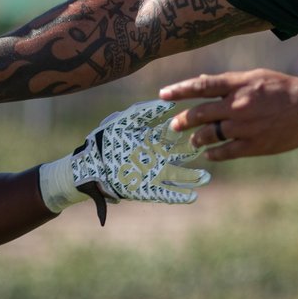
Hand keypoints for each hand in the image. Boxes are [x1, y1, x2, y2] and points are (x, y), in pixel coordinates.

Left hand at [67, 99, 209, 223]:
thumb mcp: (125, 121)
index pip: (175, 135)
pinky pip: (166, 194)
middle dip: (194, 154)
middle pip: (180, 155)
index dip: (187, 131)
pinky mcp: (147, 190)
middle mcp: (157, 157)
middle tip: (208, 151)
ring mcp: (153, 174)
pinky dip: (179, 196)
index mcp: (153, 140)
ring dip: (192, 178)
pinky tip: (192, 196)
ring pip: (177, 176)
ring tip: (206, 178)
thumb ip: (145, 111)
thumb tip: (168, 102)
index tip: (201, 126)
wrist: (90, 164)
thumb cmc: (106, 139)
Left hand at [159, 68, 297, 159]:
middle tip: (174, 124)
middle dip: (183, 120)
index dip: (179, 90)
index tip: (162, 94)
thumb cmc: (283, 89)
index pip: (201, 86)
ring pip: (210, 134)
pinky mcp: (255, 145)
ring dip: (197, 138)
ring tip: (192, 139)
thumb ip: (228, 82)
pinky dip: (214, 153)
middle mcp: (238, 105)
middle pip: (201, 113)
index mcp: (239, 84)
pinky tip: (208, 154)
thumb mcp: (256, 76)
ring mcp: (246, 127)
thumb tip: (202, 82)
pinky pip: (226, 151)